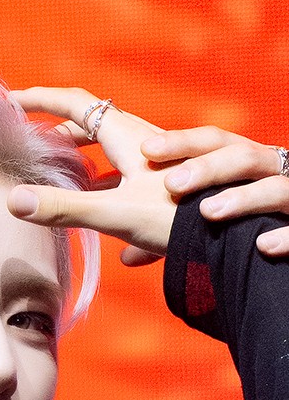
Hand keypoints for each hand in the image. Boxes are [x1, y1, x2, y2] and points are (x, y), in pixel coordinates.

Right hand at [7, 88, 176, 261]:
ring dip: (85, 162)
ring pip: (114, 155)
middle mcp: (142, 143)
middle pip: (93, 126)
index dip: (40, 99)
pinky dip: (109, 193)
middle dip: (60, 132)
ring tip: (65, 180)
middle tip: (34, 144)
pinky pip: (131, 183)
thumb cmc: (178, 218)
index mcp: (125, 137)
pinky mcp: (168, 189)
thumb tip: (13, 200)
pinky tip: (106, 229)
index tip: (11, 101)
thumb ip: (62, 208)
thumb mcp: (114, 214)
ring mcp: (157, 165)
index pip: (75, 103)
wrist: (230, 235)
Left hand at [141, 128, 288, 257]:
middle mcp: (273, 173)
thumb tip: (126, 257)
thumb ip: (174, 235)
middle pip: (243, 156)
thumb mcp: (215, 220)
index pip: (214, 142)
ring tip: (208, 212)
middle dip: (208, 166)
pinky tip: (263, 246)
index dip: (182, 142)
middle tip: (172, 183)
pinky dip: (286, 236)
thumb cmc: (253, 226)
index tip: (146, 150)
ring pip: (276, 187)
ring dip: (242, 198)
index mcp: (246, 166)